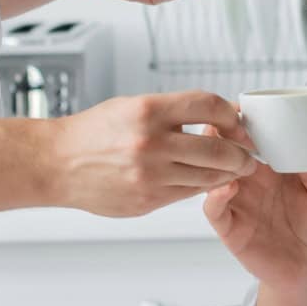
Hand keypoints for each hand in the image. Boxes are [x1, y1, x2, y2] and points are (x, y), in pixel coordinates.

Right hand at [46, 92, 253, 216]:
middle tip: (250, 153)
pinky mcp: (147, 200)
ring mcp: (150, 175)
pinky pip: (188, 193)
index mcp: (148, 111)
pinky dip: (202, 186)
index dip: (233, 115)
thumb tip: (219, 115)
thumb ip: (175, 111)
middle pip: (219, 148)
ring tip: (235, 168)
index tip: (240, 122)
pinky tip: (205, 179)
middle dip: (242, 152)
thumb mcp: (133, 106)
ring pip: (209, 176)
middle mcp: (151, 143)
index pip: (209, 105)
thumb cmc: (94, 132)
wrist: (56, 164)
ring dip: (229, 173)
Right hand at [204, 132, 306, 298]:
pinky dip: (215, 197)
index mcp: (270, 167)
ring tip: (226, 152)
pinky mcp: (230, 227)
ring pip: (211, 175)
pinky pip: (214, 209)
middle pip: (223, 150)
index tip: (242, 107)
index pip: (248, 137)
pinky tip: (227, 187)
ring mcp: (236, 202)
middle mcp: (249, 180)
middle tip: (225, 124)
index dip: (242, 121)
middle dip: (220, 134)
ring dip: (215, 161)